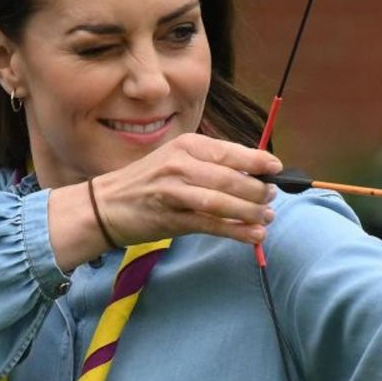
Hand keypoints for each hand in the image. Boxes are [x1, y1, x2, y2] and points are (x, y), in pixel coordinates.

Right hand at [49, 133, 281, 269]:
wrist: (104, 205)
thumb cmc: (147, 183)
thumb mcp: (177, 160)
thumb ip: (210, 164)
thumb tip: (253, 173)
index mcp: (186, 146)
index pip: (230, 151)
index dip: (258, 161)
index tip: (277, 169)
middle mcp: (181, 164)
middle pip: (231, 177)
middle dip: (257, 189)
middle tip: (271, 198)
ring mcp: (174, 191)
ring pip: (223, 200)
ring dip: (250, 211)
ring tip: (267, 217)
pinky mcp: (171, 218)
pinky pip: (211, 224)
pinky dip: (236, 230)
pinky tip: (253, 235)